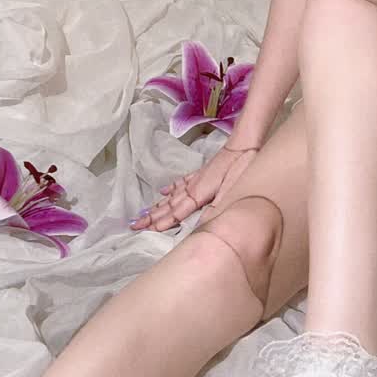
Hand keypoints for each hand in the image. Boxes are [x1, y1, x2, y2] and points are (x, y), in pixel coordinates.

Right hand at [132, 141, 259, 231]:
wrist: (242, 146)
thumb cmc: (238, 169)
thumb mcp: (230, 192)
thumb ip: (213, 209)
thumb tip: (199, 226)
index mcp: (197, 195)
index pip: (176, 213)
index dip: (161, 223)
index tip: (146, 230)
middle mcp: (192, 188)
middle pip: (168, 205)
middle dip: (151, 216)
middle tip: (133, 225)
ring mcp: (195, 179)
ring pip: (172, 195)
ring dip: (158, 205)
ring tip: (144, 213)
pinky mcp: (202, 173)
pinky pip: (181, 182)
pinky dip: (171, 188)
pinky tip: (164, 191)